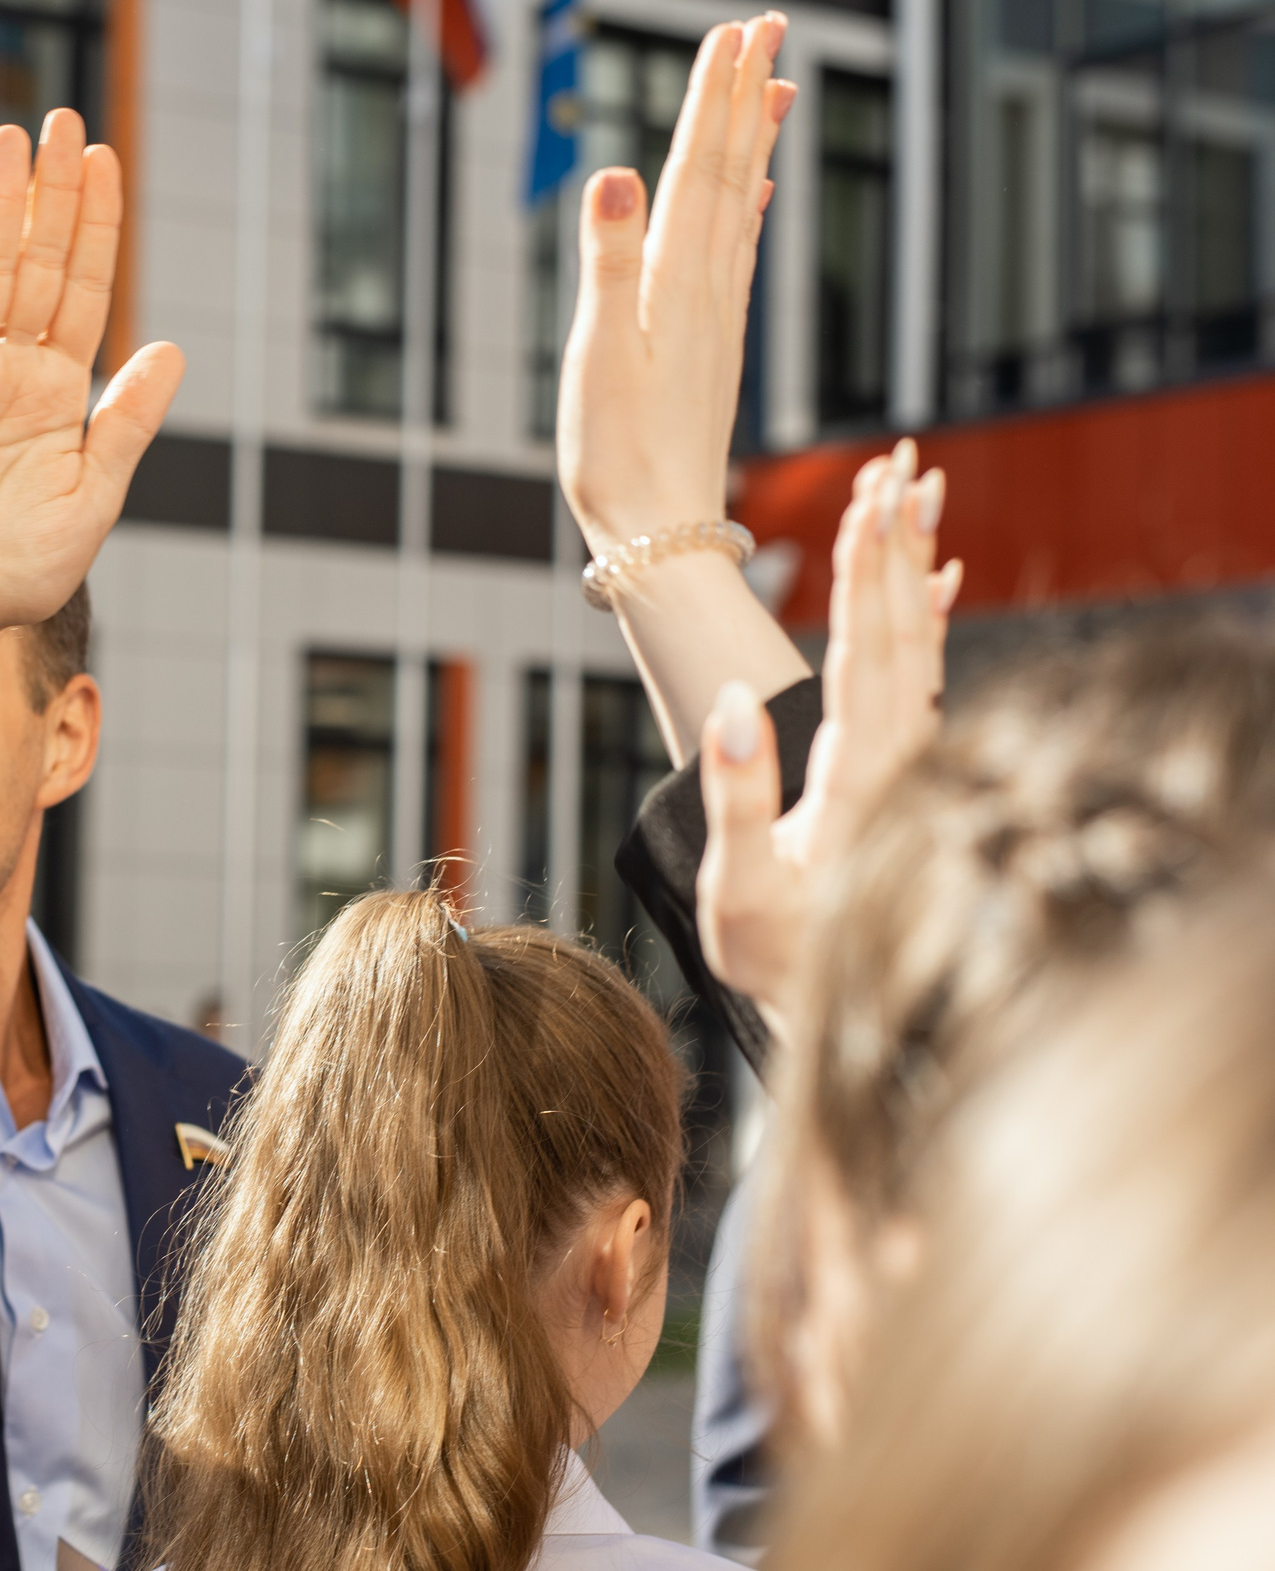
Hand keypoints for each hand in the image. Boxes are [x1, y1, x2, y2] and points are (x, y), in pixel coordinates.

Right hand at [0, 111, 181, 638]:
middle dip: (51, 195)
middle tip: (63, 121)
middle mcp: (8, 369)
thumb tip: (171, 349)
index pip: (84, 290)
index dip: (97, 228)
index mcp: (57, 390)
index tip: (107, 163)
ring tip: (11, 139)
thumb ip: (127, 422)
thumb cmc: (19, 566)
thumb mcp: (94, 495)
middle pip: (38, 264)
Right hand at [558, 15, 791, 553]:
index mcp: (676, 284)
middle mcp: (708, 290)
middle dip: (745, 98)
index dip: (716, 98)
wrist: (661, 532)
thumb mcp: (599, 355)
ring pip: (741, 207)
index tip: (735, 32)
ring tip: (776, 86)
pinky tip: (755, 196)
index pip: (699, 169)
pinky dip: (748, 210)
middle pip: (730, 173)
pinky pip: (737, 255)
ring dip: (755, 143)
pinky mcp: (713, 345)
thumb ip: (607, 260)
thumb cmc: (619, 456)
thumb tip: (615, 171)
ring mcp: (716, 317)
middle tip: (764, 27)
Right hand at [697, 440, 961, 1038]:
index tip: (867, 501)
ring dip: (916, 565)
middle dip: (897, 543)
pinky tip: (938, 579)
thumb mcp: (740, 889)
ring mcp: (908, 763)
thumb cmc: (778, 955)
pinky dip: (929, 617)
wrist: (836, 1005)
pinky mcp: (904, 770)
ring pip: (922, 644)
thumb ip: (738, 795)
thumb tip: (734, 701)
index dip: (868, 574)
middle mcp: (900, 760)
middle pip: (905, 630)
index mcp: (859, 778)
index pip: (867, 652)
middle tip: (895, 464)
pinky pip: (923, 675)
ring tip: (918, 491)